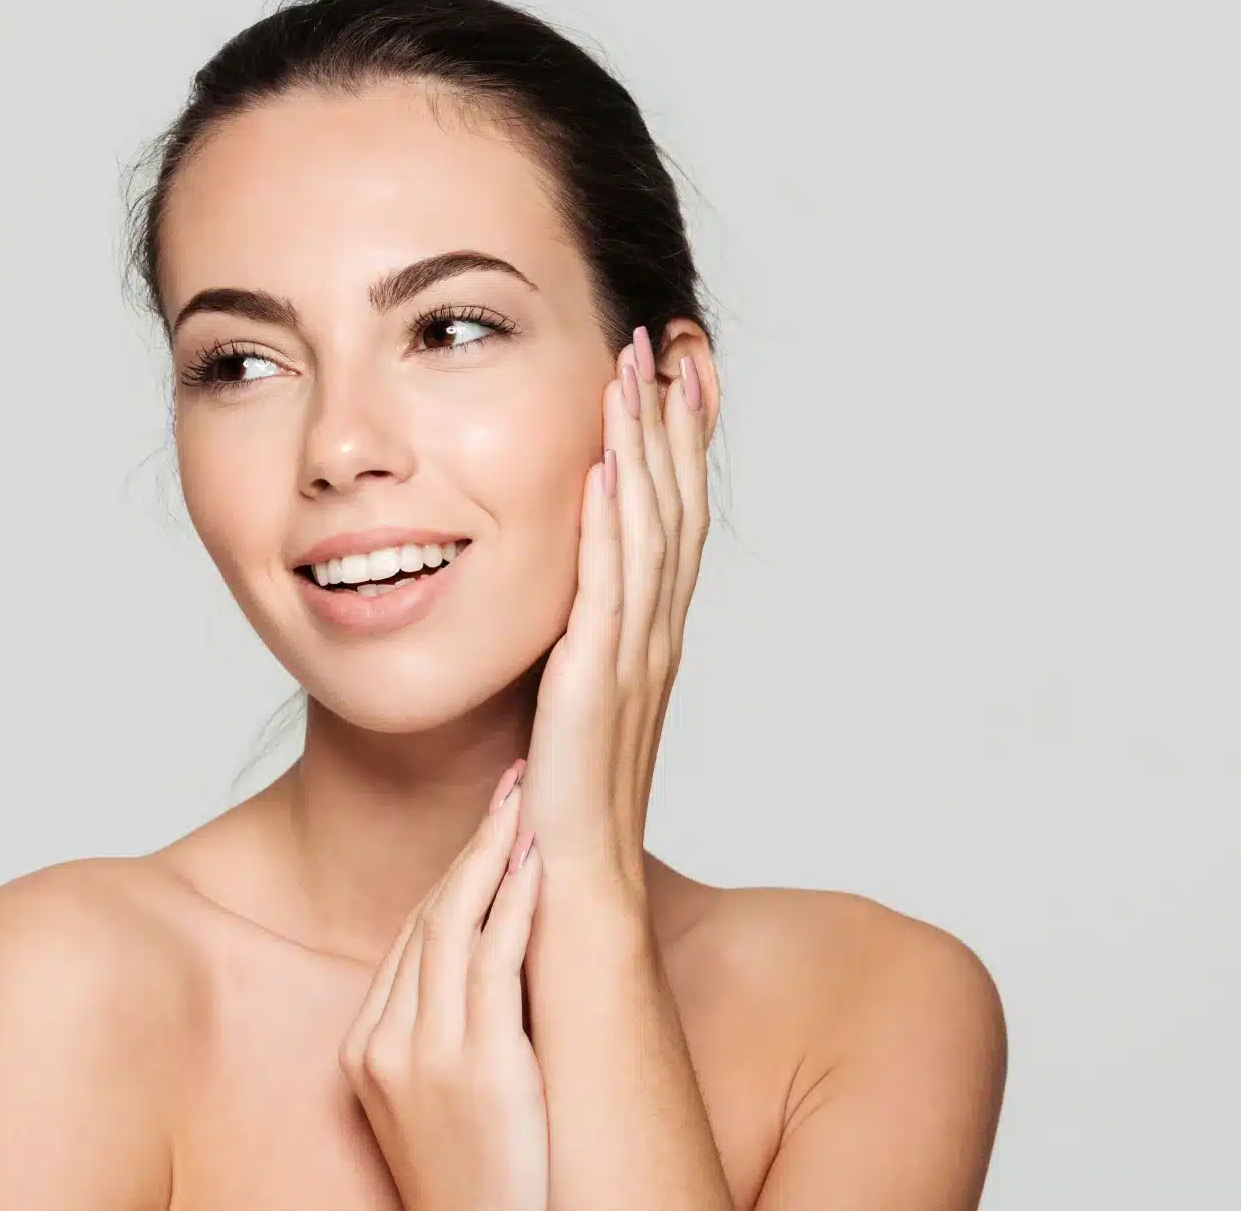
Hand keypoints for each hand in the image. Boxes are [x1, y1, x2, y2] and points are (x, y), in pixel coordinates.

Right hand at [340, 761, 549, 1210]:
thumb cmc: (478, 1187)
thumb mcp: (434, 1107)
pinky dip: (516, 903)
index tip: (490, 825)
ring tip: (530, 798)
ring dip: (495, 852)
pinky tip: (540, 861)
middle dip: (474, 844)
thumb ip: (443, 1041)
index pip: (410, 937)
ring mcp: (425, 1056)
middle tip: (514, 782)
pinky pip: (494, 963)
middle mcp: (384, 1045)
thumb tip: (483, 983)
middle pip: (428, 918)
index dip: (454, 873)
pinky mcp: (478, 1069)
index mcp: (366, 1051)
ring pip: (455, 925)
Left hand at [520, 326, 713, 892]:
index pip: (673, 522)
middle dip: (668, 422)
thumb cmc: (567, 815)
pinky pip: (603, 594)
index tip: (676, 374)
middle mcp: (653, 642)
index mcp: (649, 641)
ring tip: (631, 372)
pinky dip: (604, 528)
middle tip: (664, 341)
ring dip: (640, 449)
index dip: (680, 446)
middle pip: (674, 509)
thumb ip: (575, 653)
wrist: (577, 900)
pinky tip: (595, 470)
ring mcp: (630, 664)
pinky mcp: (592, 691)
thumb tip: (560, 615)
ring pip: (646, 534)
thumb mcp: (573, 710)